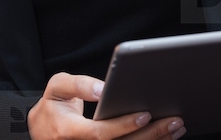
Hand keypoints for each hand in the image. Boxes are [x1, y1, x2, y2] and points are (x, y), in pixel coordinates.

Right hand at [26, 72, 185, 138]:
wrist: (44, 129)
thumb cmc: (53, 105)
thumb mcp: (56, 87)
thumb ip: (78, 85)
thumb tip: (102, 89)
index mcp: (70, 131)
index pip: (100, 133)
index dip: (123, 125)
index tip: (145, 114)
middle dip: (150, 134)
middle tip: (174, 120)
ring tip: (177, 127)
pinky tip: (167, 135)